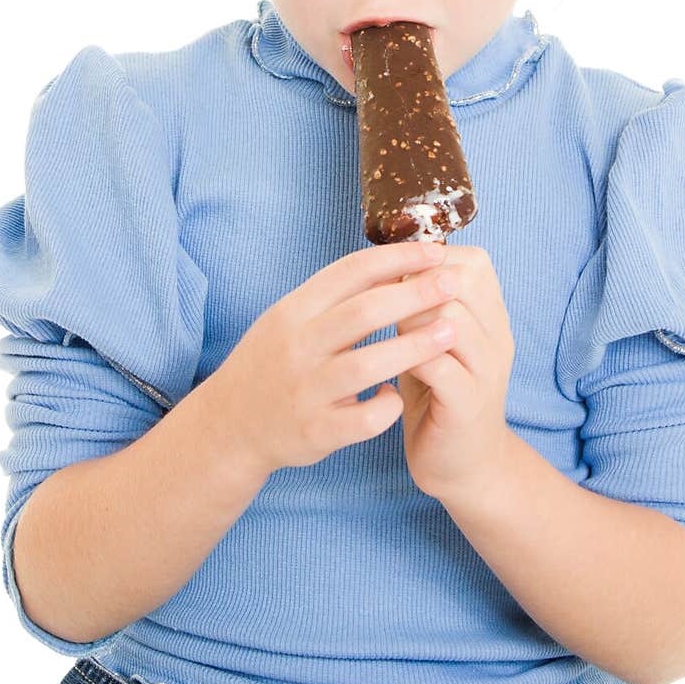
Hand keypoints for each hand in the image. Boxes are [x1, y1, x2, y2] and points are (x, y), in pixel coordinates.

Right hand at [209, 240, 458, 475]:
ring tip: (450, 332)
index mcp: (293, 311)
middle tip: (454, 283)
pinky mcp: (315, 432)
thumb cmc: (273, 363)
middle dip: (414, 294)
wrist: (230, 425)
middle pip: (363, 312)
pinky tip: (397, 396)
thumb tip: (394, 264)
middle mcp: (297, 347)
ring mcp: (305, 390)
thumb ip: (335, 297)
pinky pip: (363, 419)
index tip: (434, 251)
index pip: (350, 272)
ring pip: (367, 365)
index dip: (396, 258)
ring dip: (413, 347)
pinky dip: (387, 406)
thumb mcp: (291, 319)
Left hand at [395, 245, 515, 498]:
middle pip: (461, 281)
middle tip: (388, 306)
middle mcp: (497, 336)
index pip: (472, 262)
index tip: (397, 278)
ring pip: (451, 318)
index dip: (429, 261)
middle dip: (415, 286)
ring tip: (389, 335)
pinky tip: (390, 365)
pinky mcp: (468, 404)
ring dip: (408, 320)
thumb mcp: (433, 338)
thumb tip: (391, 259)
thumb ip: (424, 303)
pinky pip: (439, 365)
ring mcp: (487, 370)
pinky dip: (409, 358)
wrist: (463, 465)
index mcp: (491, 315)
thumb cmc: (437, 393)